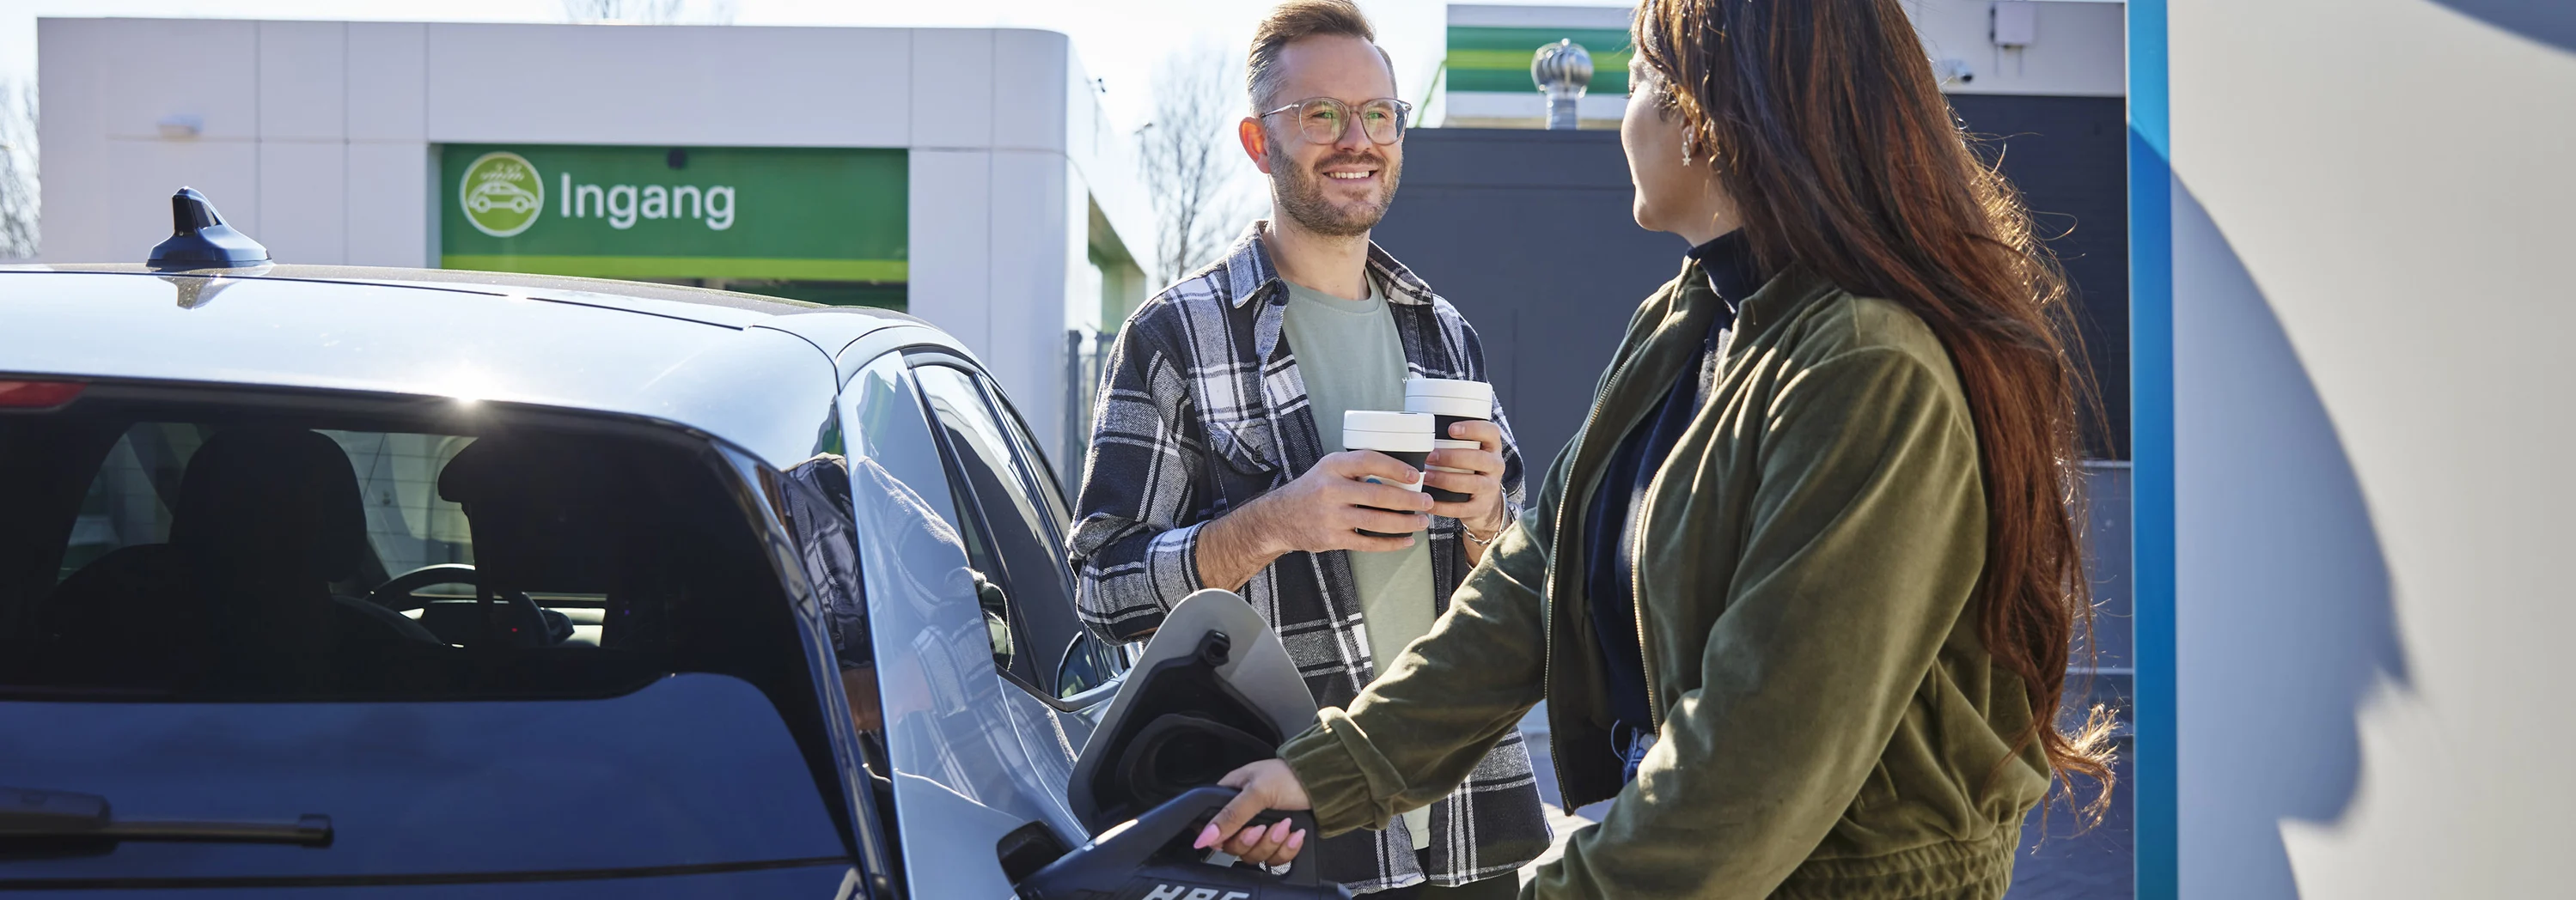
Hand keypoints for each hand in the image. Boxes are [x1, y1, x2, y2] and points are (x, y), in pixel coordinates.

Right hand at [1195, 759, 1312, 866]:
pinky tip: (1295, 834)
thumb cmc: (1289, 776)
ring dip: (1273, 844)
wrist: (1325, 782)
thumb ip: (1230, 816)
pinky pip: (1275, 858)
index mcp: (1231, 798)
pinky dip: (1287, 849)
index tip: (1241, 833)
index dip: (1225, 838)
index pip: (1215, 829)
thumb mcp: (1257, 792)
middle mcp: (1244, 816)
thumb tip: (1204, 836)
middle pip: (1235, 847)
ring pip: (1256, 855)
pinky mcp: (1279, 840)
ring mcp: (1263, 829)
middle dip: (1254, 841)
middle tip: (1265, 827)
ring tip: (1286, 826)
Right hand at [1251, 450, 1435, 554]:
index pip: (1369, 461)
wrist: (1279, 517)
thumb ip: (1356, 469)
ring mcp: (1332, 517)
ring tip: (1421, 521)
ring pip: (1377, 521)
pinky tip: (1406, 540)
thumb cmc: (1312, 490)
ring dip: (1404, 522)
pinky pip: (1368, 543)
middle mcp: (1331, 490)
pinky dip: (1390, 543)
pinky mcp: (1332, 538)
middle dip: (1409, 500)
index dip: (1395, 467)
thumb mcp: (1328, 469)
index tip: (1415, 475)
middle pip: (1379, 494)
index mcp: (1332, 466)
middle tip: (1427, 502)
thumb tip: (1399, 474)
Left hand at [1425, 420, 1508, 533]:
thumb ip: (1455, 441)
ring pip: (1471, 483)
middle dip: (1451, 457)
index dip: (1473, 429)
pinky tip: (1428, 501)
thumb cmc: (1470, 469)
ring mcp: (1490, 487)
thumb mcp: (1471, 451)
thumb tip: (1422, 430)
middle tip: (1430, 457)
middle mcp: (1495, 465)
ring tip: (1425, 477)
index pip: (1490, 432)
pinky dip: (1443, 506)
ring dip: (1445, 479)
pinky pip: (1461, 507)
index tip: (1451, 429)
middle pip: (1479, 458)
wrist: (1486, 502)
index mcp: (1492, 447)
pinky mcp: (1481, 507)